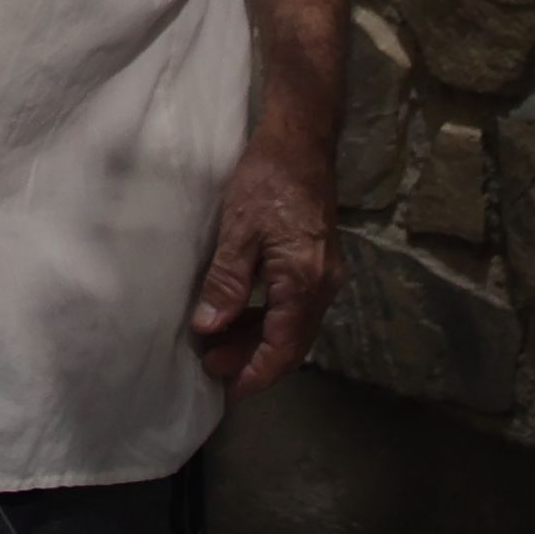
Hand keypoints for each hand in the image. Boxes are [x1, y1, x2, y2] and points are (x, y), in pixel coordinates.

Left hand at [188, 140, 336, 391]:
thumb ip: (226, 283)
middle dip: (253, 361)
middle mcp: (323, 286)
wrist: (301, 141)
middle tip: (212, 367)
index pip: (283, 348)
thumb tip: (209, 328)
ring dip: (259, 341)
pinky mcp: (319, 264)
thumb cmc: (267, 180)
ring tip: (218, 345)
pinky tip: (240, 316)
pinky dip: (268, 319)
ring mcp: (325, 276)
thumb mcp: (238, 230)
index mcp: (303, 282)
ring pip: (294, 327)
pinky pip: (295, 307)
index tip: (228, 391)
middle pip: (292, 343)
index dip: (255, 374)